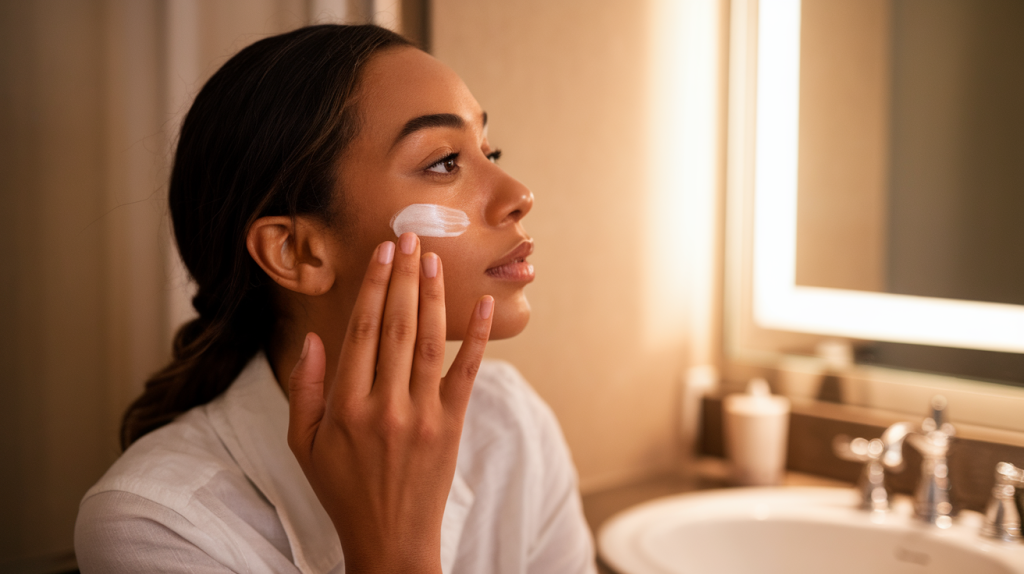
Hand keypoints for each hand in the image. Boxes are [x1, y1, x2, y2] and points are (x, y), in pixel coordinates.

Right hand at [285, 233, 492, 573]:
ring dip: (433, 296)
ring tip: (435, 259)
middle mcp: (384, 406)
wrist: (390, 538)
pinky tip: (485, 305)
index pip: (360, 332)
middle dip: (403, 277)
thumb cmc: (342, 489)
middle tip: (410, 239)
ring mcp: (422, 415)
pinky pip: (467, 373)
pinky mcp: (451, 425)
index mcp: (345, 407)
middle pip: (395, 326)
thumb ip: (304, 390)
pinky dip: (476, 337)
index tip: (381, 253)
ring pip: (428, 342)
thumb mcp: (304, 445)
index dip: (372, 286)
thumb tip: (312, 338)